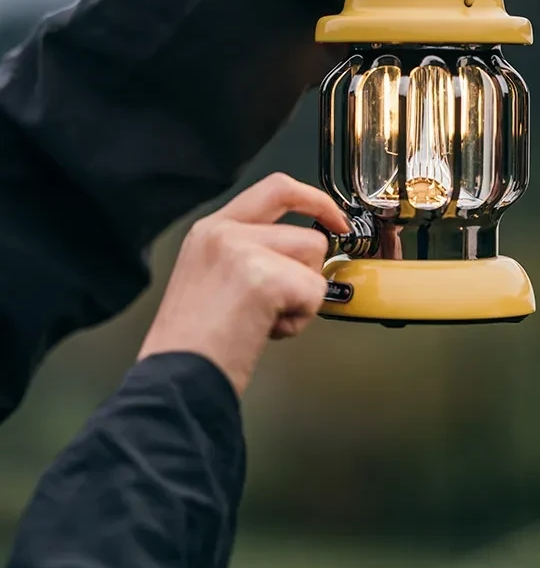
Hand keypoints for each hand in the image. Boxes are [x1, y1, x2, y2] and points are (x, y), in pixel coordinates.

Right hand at [137, 174, 347, 396]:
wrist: (176, 379)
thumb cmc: (193, 344)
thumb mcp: (210, 277)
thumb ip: (249, 253)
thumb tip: (298, 255)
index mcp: (210, 229)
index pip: (275, 188)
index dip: (314, 199)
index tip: (334, 217)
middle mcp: (224, 232)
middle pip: (304, 229)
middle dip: (312, 265)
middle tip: (304, 287)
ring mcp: (243, 251)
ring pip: (314, 259)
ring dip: (302, 295)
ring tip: (266, 318)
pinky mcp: (263, 278)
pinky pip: (314, 292)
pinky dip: (299, 319)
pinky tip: (267, 331)